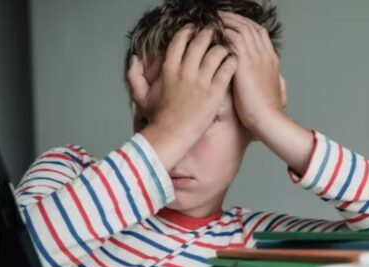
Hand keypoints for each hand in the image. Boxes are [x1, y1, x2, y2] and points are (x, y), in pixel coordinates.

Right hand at [126, 24, 237, 169]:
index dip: (188, 31)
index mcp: (169, 70)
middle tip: (214, 31)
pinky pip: (227, 70)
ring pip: (216, 54)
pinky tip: (233, 60)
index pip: (179, 41)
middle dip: (208, 33)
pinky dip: (232, 62)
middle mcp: (186, 72)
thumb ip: (134, 76)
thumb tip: (134, 58)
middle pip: (200, 43)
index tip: (194, 29)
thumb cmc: (158, 118)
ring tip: (226, 47)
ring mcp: (202, 82)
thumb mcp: (141, 96)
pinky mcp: (215, 93)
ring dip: (222, 47)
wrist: (173, 135)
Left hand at [219, 10, 286, 135]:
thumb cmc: (267, 112)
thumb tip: (272, 81)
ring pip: (242, 30)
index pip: (259, 33)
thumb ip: (269, 81)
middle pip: (251, 27)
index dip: (246, 25)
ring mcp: (257, 58)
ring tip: (213, 20)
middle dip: (235, 19)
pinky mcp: (246, 64)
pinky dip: (224, 34)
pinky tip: (214, 34)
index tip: (233, 22)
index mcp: (271, 61)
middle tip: (220, 16)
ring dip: (227, 23)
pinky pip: (234, 40)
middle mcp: (265, 55)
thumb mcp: (272, 92)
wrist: (269, 120)